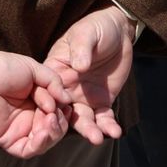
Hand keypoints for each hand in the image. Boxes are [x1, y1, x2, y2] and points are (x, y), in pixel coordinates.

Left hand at [0, 51, 70, 158]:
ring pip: (46, 141)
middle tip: (55, 112)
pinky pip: (29, 150)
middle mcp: (31, 116)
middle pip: (55, 129)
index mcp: (38, 100)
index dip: (66, 112)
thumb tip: (68, 100)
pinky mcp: (9, 140)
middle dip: (60, 122)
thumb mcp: (33, 69)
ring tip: (50, 119)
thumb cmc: (2, 67)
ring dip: (53, 132)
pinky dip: (40, 144)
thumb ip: (53, 82)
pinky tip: (43, 132)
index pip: (59, 113)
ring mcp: (20, 129)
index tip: (66, 104)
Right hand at [45, 5, 132, 144]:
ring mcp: (83, 97)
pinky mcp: (101, 101)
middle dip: (75, 124)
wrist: (117, 31)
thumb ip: (81, 48)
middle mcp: (66, 89)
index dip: (52, 105)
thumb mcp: (85, 33)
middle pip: (65, 111)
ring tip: (98, 138)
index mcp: (55, 71)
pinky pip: (103, 117)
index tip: (58, 115)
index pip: (49, 91)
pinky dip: (108, 126)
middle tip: (88, 134)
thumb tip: (79, 65)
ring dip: (91, 130)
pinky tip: (115, 132)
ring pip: (83, 119)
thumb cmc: (95, 28)